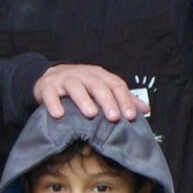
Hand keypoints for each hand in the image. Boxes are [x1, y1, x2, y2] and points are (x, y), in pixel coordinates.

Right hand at [33, 63, 148, 121]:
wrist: (49, 77)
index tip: (130, 117)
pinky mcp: (47, 86)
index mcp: (100, 75)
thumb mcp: (102, 89)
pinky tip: (59, 114)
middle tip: (114, 117)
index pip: (115, 84)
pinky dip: (54, 103)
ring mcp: (64, 79)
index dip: (124, 99)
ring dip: (83, 100)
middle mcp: (83, 74)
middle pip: (97, 85)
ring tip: (91, 114)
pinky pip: (50, 94)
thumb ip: (122, 98)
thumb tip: (145, 110)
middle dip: (107, 100)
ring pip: (75, 86)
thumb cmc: (81, 86)